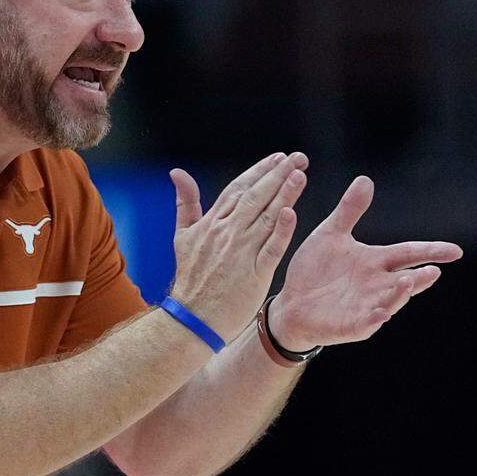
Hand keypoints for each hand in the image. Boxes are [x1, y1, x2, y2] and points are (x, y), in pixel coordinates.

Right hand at [168, 152, 308, 340]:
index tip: (278, 157)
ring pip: (265, 217)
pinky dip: (281, 230)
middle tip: (297, 157)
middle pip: (255, 196)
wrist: (192, 317)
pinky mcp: (254, 273)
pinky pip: (270, 249)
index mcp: (212, 222)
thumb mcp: (182, 235)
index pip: (239, 188)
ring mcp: (241, 252)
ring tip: (299, 174)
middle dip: (277, 174)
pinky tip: (291, 213)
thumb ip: (185, 203)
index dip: (259, 171)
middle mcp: (227, 232)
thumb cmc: (191, 278)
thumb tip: (177, 172)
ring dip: (283, 194)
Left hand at [269, 176, 462, 351]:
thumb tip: (365, 179)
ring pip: (389, 301)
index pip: (409, 253)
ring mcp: (365, 306)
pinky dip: (373, 318)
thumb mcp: (331, 234)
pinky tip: (380, 314)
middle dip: (420, 277)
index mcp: (375, 262)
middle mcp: (376, 285)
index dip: (431, 251)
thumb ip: (349, 210)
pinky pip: (365, 323)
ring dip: (399, 294)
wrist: (290, 302)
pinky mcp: (350, 325)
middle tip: (434, 271)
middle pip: (405, 280)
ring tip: (407, 283)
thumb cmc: (315, 270)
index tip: (456, 250)